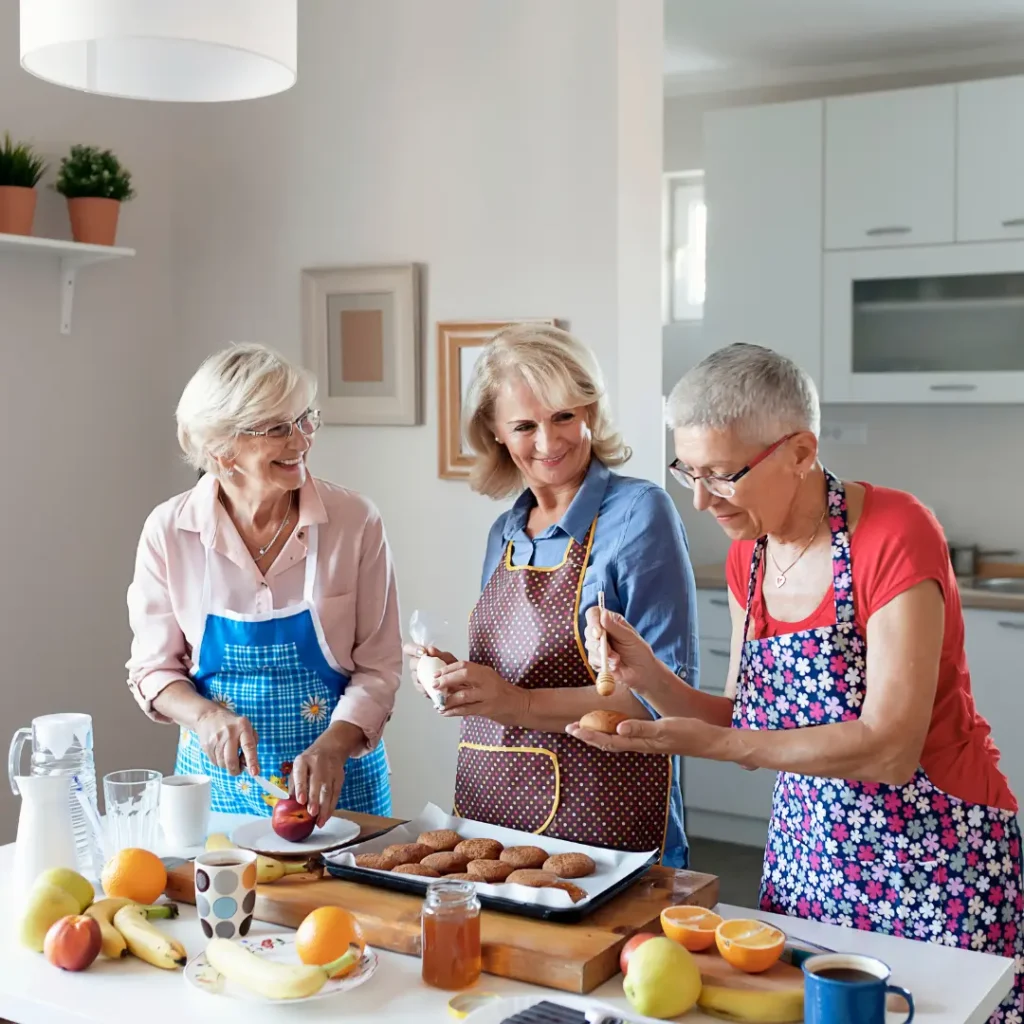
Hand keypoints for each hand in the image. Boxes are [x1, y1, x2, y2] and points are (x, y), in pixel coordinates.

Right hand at [195, 705, 258, 775]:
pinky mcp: (207, 745)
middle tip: (239, 769)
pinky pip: (215, 762)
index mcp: (243, 727)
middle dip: (236, 770)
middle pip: (231, 760)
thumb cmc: (233, 725)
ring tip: (230, 757)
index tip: (255, 772)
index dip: (252, 761)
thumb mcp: (247, 728)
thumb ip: (252, 745)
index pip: (248, 746)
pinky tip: (221, 753)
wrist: (209, 716)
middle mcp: (229, 733)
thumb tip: (248, 765)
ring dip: (228, 766)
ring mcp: (216, 739)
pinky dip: (220, 762)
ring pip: (222, 764)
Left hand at [291, 723, 361, 826]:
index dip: (301, 787)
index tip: (301, 801)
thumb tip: (288, 806)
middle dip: (315, 799)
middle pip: (317, 783)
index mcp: (302, 761)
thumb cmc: (308, 763)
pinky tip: (326, 816)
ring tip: (319, 821)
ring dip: (324, 807)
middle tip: (312, 813)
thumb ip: (293, 785)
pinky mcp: (340, 776)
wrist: (330, 748)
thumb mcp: (298, 768)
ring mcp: (330, 770)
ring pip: (328, 790)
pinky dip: (332, 807)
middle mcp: (317, 763)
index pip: (301, 774)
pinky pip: (336, 794)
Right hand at [403, 642, 456, 700]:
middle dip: (419, 665)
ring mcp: (418, 677)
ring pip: (415, 677)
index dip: (412, 649)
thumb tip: (430, 649)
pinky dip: (426, 688)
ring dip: (423, 678)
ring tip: (432, 679)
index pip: (409, 648)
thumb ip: (439, 654)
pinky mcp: (422, 688)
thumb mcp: (448, 658)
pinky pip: (420, 688)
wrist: (458, 681)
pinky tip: (432, 688)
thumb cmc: (451, 667)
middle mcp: (417, 665)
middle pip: (412, 664)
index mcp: (422, 655)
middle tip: (428, 667)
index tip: (423, 653)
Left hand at [434, 661, 527, 725]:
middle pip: (464, 675)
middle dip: (446, 680)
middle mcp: (487, 681)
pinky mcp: (488, 709)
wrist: (519, 704)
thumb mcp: (487, 679)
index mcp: (485, 671)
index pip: (464, 665)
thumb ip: (469, 677)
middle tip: (434, 685)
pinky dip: (454, 711)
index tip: (436, 673)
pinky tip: (445, 712)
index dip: (448, 668)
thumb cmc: (499, 691)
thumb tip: (446, 677)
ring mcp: (488, 695)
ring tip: (438, 702)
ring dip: (448, 699)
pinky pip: (468, 710)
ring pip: (464, 695)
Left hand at [566, 715, 716, 756]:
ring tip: (584, 728)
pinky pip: (626, 737)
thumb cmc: (689, 733)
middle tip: (569, 728)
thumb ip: (641, 728)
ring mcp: (645, 742)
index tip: (573, 729)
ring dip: (598, 734)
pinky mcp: (651, 738)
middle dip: (588, 735)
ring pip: (615, 740)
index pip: (608, 740)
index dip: (589, 735)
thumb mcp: (665, 728)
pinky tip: (611, 727)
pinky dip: (613, 732)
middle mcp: (639, 744)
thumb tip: (618, 729)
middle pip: (607, 742)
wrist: (707, 741)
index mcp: (640, 742)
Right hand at [583, 606, 657, 693]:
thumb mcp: (630, 637)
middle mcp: (601, 631)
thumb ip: (615, 627)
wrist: (642, 673)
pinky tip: (614, 666)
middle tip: (609, 651)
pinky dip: (602, 663)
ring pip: (589, 646)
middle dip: (597, 642)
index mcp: (610, 620)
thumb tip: (603, 614)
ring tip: (617, 660)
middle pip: (588, 630)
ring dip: (603, 655)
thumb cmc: (639, 652)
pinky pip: (592, 659)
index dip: (593, 621)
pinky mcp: (595, 659)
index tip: (598, 633)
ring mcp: (597, 645)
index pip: (594, 614)